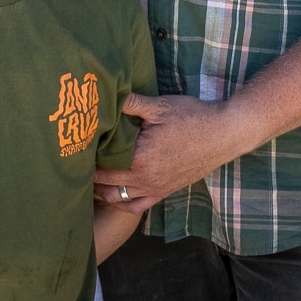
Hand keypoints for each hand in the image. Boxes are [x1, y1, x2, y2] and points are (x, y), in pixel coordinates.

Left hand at [93, 95, 254, 212]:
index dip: (85, 154)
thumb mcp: (160, 106)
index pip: (100, 162)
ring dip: (101, 188)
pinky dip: (121, 201)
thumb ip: (130, 103)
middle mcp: (144, 179)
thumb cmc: (193, 118)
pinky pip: (136, 205)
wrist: (224, 135)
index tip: (76, 143)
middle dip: (88, 171)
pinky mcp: (164, 192)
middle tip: (77, 158)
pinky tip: (113, 190)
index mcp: (139, 158)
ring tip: (90, 173)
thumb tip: (106, 94)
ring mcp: (154, 189)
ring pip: (116, 197)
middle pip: (104, 181)